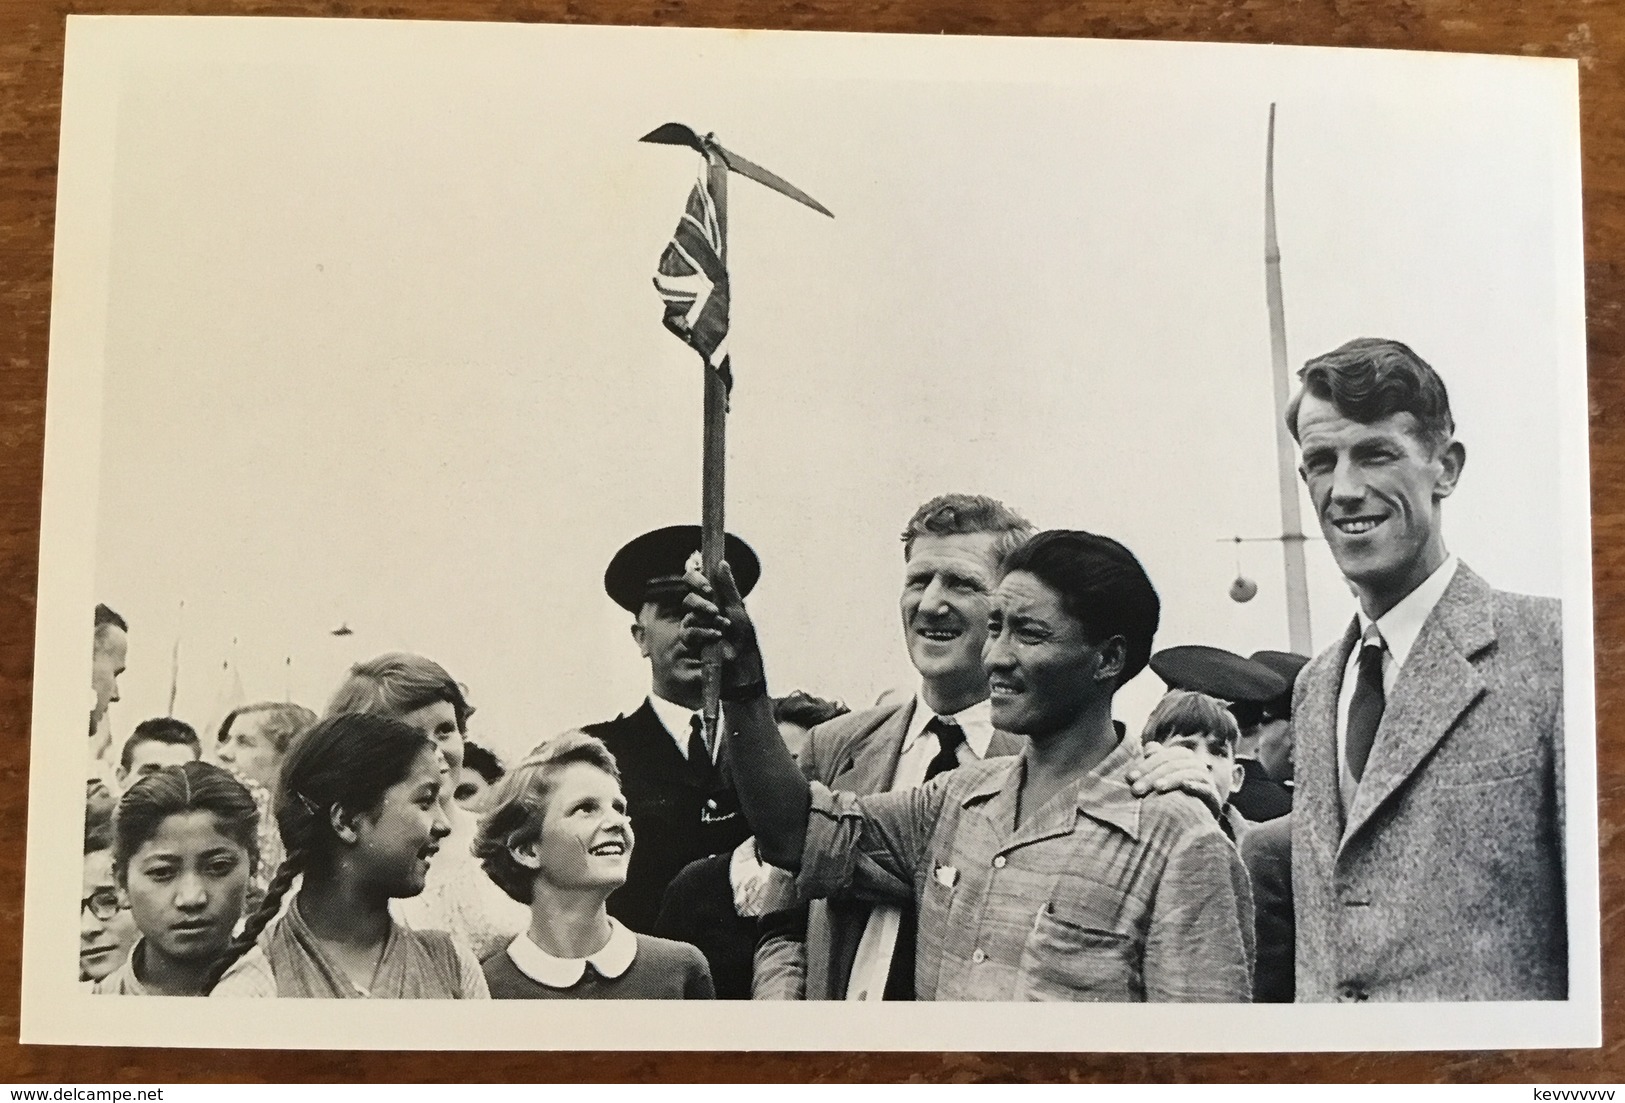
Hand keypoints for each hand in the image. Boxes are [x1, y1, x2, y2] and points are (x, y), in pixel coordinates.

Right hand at [681, 560, 763, 683]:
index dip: (695, 580)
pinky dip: (704, 632)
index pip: (692, 581)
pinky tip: (717, 635)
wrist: (742, 659)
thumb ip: (728, 586)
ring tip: (723, 625)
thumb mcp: (737, 607)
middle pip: (688, 600)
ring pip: (688, 616)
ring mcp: (693, 626)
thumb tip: (722, 562)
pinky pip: (689, 632)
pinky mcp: (691, 641)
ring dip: (706, 619)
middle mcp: (698, 610)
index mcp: (708, 598)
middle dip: (701, 603)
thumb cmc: (741, 634)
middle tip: (714, 609)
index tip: (708, 587)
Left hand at [1125, 742, 1221, 815]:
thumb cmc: (1172, 796)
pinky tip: (1185, 787)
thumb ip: (1155, 761)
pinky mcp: (1213, 797)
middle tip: (1136, 789)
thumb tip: (1149, 747)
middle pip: (1174, 764)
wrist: (1194, 821)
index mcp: (1183, 758)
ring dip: (1172, 779)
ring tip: (1157, 788)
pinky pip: (1206, 789)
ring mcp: (1206, 781)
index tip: (1129, 778)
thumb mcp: (1161, 778)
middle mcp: (1196, 766)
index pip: (1164, 756)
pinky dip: (1196, 786)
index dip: (1146, 765)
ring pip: (1189, 773)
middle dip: (1153, 775)